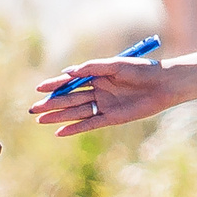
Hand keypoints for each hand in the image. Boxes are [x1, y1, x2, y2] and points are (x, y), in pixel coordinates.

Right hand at [29, 53, 174, 135]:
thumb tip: (68, 72)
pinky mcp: (112, 118)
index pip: (70, 82)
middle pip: (70, 99)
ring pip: (76, 112)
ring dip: (58, 116)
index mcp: (97, 76)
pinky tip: (60, 132)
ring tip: (40, 119)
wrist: (163, 84)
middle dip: (51, 104)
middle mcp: (98, 92)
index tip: (39, 89)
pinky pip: (90, 124)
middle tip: (33, 109)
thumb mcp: (115, 65)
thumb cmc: (141, 70)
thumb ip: (92, 68)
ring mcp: (104, 105)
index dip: (54, 86)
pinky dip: (75, 128)